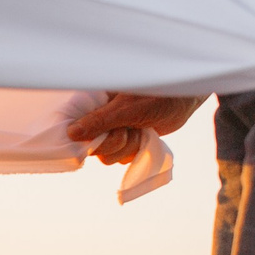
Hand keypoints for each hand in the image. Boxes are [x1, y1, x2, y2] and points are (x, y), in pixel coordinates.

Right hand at [65, 93, 205, 165]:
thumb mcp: (126, 108)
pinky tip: (143, 136)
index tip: (97, 137)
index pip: (73, 126)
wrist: (183, 100)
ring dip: (127, 147)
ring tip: (139, 129)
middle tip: (128, 128)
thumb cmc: (158, 95)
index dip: (83, 137)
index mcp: (93, 103)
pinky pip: (121, 159)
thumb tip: (71, 133)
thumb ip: (100, 120)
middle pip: (91, 148)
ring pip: (107, 157)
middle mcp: (99, 119)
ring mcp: (112, 132)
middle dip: (113, 142)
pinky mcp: (125, 142)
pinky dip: (135, 151)